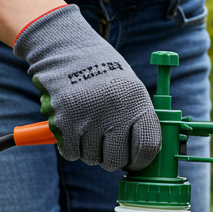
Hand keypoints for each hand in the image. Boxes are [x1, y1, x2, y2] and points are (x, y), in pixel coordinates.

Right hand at [14, 6, 159, 170]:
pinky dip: (71, 147)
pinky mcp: (64, 122)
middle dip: (112, 159)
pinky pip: (71, 153)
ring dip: (90, 151)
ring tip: (88, 127)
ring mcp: (88, 117)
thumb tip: (144, 158)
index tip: (134, 161)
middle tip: (107, 147)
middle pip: (117, 160)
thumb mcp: (131, 90)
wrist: (67, 50)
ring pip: (92, 159)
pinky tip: (73, 127)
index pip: (148, 147)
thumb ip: (139, 121)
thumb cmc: (103, 75)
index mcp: (137, 101)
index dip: (141, 160)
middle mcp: (115, 110)